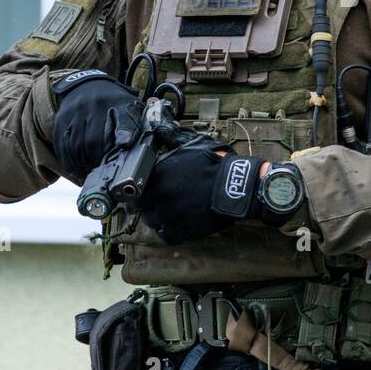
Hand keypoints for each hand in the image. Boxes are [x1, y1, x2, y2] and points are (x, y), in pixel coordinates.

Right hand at [51, 73, 143, 181]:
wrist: (86, 85)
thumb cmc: (112, 104)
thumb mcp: (128, 107)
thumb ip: (135, 126)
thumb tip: (139, 148)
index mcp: (117, 103)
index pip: (124, 119)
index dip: (126, 132)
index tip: (125, 144)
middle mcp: (94, 105)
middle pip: (94, 140)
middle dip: (97, 161)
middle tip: (101, 174)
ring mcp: (75, 112)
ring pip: (77, 145)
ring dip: (82, 164)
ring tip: (88, 175)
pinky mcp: (62, 119)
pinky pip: (62, 144)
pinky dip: (68, 161)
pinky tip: (75, 169)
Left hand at [138, 139, 270, 244]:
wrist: (236, 185)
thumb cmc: (216, 164)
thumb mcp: (191, 146)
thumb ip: (170, 142)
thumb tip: (159, 132)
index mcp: (159, 176)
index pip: (134, 191)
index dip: (136, 193)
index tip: (138, 195)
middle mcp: (160, 197)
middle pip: (141, 210)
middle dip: (147, 207)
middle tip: (154, 204)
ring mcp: (170, 216)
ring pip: (153, 223)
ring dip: (157, 219)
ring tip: (166, 213)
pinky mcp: (183, 231)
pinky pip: (166, 236)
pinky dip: (168, 232)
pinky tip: (174, 224)